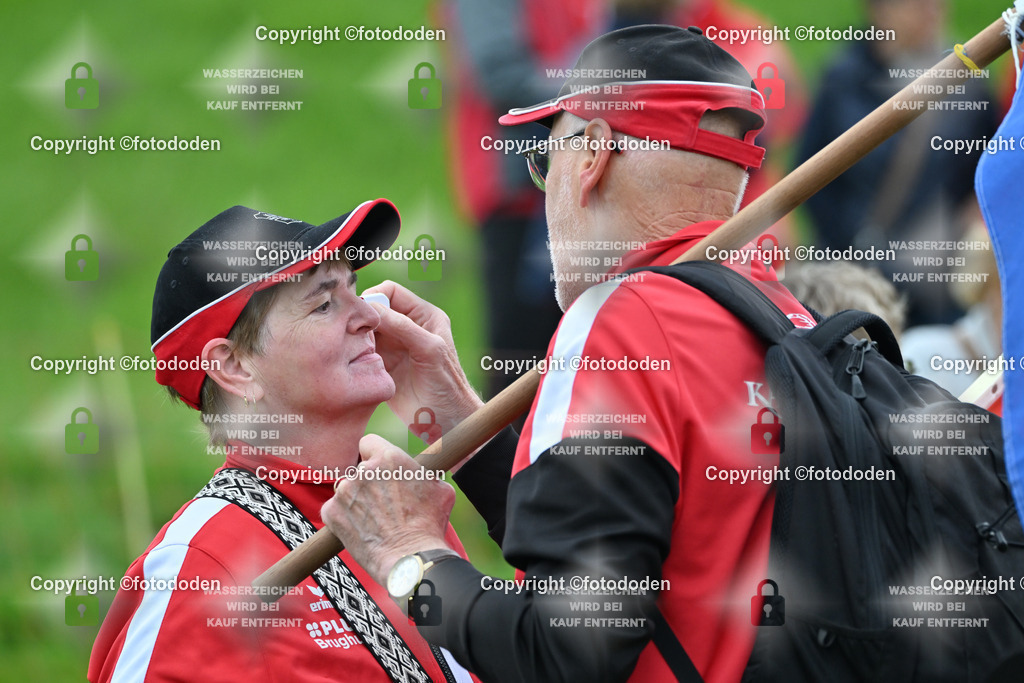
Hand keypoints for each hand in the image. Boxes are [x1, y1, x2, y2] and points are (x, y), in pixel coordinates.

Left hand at [321, 434, 455, 585]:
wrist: (410, 558)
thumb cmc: (429, 525)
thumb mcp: (440, 489)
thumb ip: (425, 474)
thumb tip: (427, 473)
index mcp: (389, 457)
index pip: (369, 442)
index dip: (374, 455)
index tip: (379, 468)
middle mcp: (363, 470)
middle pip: (360, 469)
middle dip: (370, 483)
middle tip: (384, 503)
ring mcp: (344, 491)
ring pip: (348, 490)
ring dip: (357, 500)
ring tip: (375, 521)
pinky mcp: (330, 512)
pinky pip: (336, 510)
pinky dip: (345, 518)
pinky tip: (362, 530)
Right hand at [364, 281, 483, 437]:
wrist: (445, 421)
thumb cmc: (447, 385)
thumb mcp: (429, 349)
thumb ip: (403, 326)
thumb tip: (372, 308)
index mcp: (423, 315)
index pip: (391, 291)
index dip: (374, 296)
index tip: (363, 313)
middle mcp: (406, 327)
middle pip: (374, 309)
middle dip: (361, 317)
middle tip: (351, 330)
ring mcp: (393, 346)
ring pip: (364, 330)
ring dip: (355, 336)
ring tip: (350, 346)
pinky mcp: (381, 365)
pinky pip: (360, 351)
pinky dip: (352, 352)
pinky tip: (351, 360)